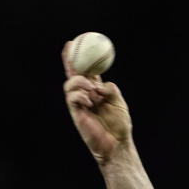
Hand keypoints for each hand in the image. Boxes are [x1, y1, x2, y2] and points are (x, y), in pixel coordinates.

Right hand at [61, 47, 131, 164]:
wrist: (117, 144)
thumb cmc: (119, 125)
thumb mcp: (118, 101)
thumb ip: (110, 89)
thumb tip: (99, 84)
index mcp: (95, 90)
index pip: (86, 71)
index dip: (81, 58)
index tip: (78, 44)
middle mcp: (85, 95)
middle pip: (73, 74)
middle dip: (69, 60)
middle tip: (70, 47)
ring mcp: (79, 105)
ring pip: (69, 85)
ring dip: (80, 82)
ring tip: (93, 90)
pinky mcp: (76, 114)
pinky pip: (71, 98)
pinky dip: (80, 95)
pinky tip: (90, 101)